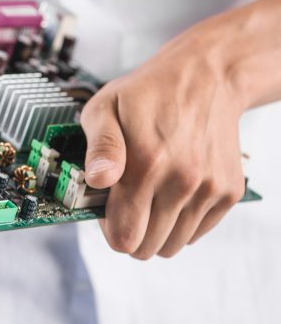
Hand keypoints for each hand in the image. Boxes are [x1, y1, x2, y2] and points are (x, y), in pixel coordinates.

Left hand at [80, 24, 246, 258]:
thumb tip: (97, 181)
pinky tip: (171, 190)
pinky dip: (181, 221)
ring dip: (156, 228)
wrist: (205, 77)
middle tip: (126, 199)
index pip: (123, 236)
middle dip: (130, 230)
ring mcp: (209, 189)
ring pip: (173, 245)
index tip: (106, 207)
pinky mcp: (229, 192)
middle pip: (146, 248)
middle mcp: (182, 181)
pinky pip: (196, 233)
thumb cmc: (147, 94)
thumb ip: (98, 148)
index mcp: (146, 163)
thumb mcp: (104, 109)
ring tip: (149, 193)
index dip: (108, 227)